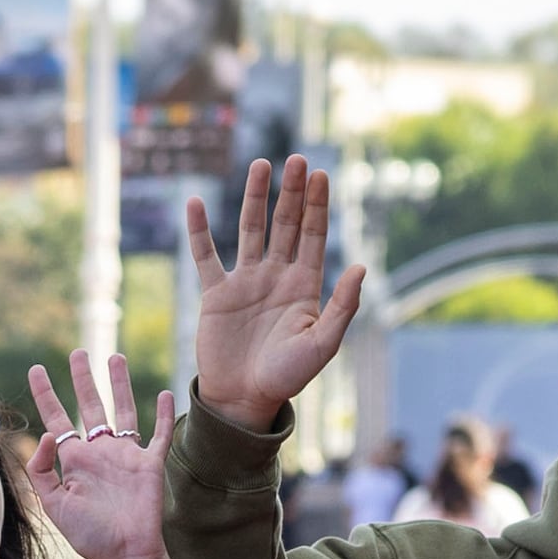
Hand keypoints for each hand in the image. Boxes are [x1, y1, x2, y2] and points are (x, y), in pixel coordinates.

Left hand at [18, 352, 176, 558]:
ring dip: (120, 385)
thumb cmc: (88, 535)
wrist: (124, 555)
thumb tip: (46, 434)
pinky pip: (159, 434)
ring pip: (124, 410)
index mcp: (75, 460)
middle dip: (84, 379)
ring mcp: (126, 456)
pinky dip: (164, 414)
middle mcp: (100, 452)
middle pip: (91, 406)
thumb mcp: (53, 504)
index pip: (57, 418)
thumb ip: (41, 470)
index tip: (37, 369)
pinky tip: (165, 393)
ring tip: (115, 357)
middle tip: (79, 353)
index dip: (46, 394)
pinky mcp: (150, 464)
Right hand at [183, 158, 365, 438]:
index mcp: (304, 286)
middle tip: (297, 158)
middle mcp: (276, 276)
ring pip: (250, 230)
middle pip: (286, 224)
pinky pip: (206, 256)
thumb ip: (342, 306)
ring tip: (261, 164)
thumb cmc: (286, 377)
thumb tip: (363, 267)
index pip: (313, 236)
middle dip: (292, 192)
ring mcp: (246, 282)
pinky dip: (199, 231)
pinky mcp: (216, 294)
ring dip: (254, 197)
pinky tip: (195, 203)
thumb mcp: (322, 344)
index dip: (318, 206)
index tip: (321, 175)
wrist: (243, 400)